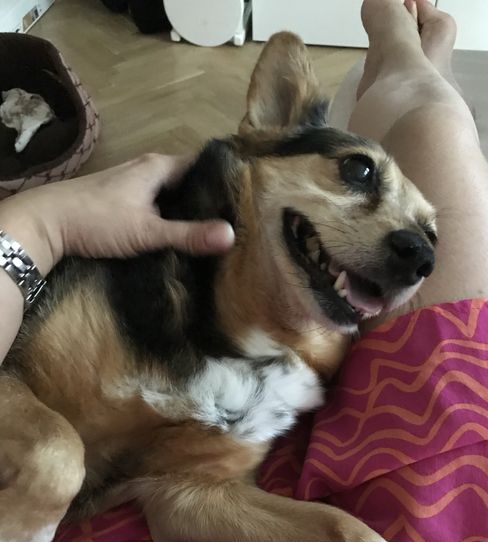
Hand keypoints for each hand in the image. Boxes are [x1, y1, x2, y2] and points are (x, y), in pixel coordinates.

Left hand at [0, 154, 234, 275]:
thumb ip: (188, 234)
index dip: (225, 181)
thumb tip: (232, 236)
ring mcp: (134, 183)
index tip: (247, 200)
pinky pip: (158, 203)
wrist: (46, 222)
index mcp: (160, 166)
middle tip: (236, 221)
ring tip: (215, 229)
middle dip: (209, 199)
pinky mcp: (124, 199)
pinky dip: (171, 215)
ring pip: (173, 193)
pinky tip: (180, 234)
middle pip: (189, 181)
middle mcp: (149, 168)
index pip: (204, 166)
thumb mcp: (148, 231)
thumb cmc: (98, 220)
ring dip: (189, 209)